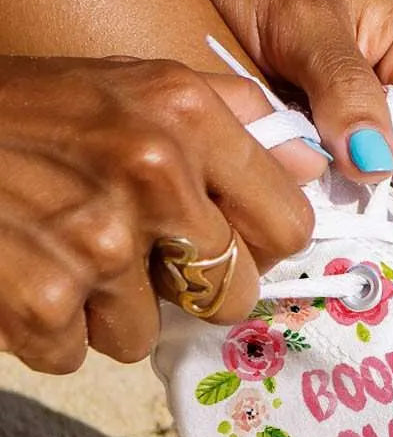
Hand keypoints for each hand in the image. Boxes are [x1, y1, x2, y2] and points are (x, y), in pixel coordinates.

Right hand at [0, 56, 317, 372]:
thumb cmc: (23, 111)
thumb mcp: (130, 83)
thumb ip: (230, 119)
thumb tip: (318, 162)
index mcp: (187, 114)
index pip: (288, 224)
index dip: (258, 246)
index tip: (227, 243)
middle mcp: (152, 171)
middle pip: (230, 292)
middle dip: (186, 288)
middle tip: (131, 252)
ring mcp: (98, 241)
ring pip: (148, 331)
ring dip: (105, 308)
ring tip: (56, 248)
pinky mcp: (44, 301)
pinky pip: (80, 353)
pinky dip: (48, 331)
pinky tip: (20, 273)